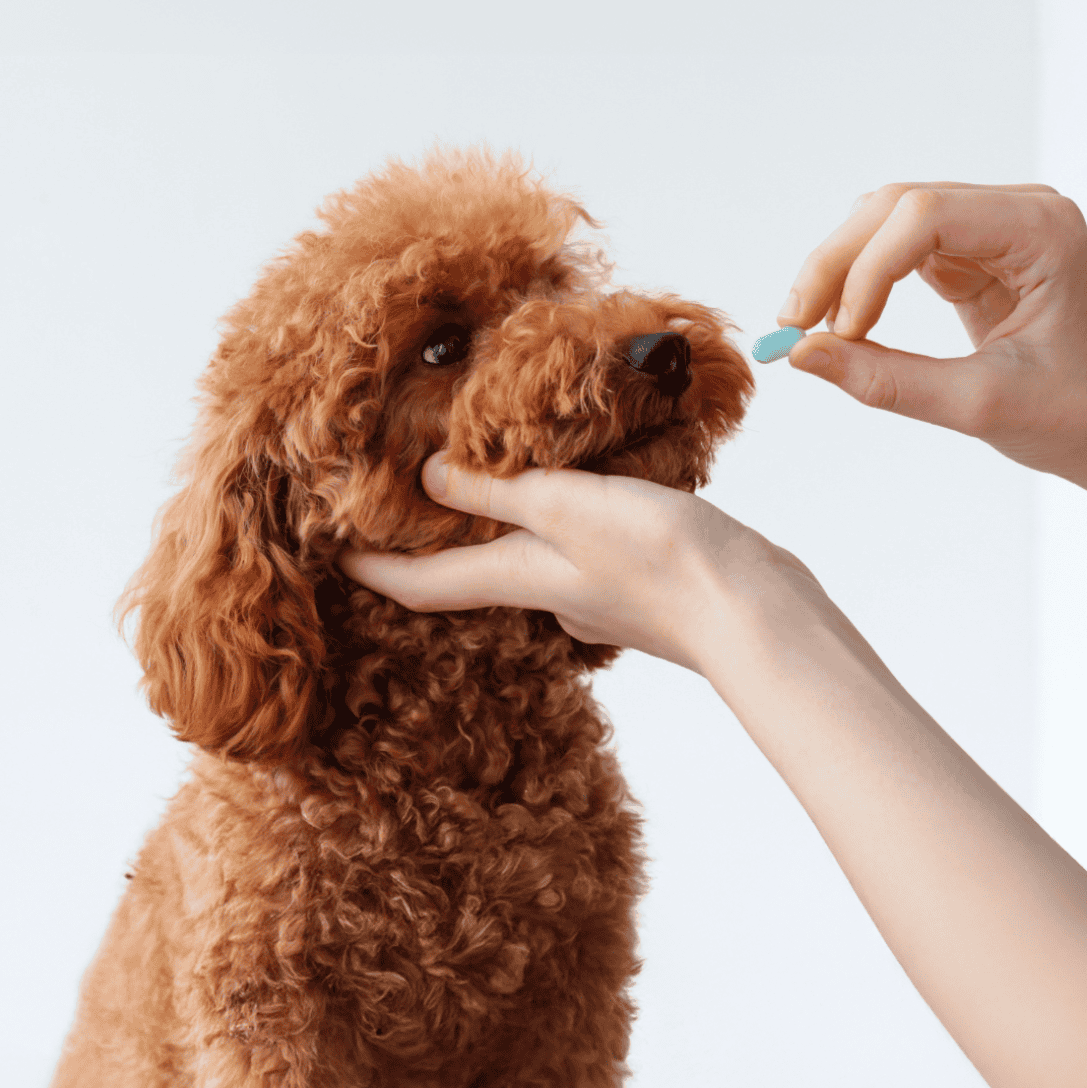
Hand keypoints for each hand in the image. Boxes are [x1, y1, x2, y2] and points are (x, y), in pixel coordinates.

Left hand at [336, 456, 829, 677]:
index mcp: (518, 577)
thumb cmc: (664, 563)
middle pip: (466, 572)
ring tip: (483, 475)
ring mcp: (591, 590)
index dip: (371, 568)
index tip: (330, 549)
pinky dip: (552, 518)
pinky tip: (574, 486)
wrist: (756, 612)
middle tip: (402, 496)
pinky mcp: (632, 577)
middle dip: (432, 541)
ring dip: (495, 524)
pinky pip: (572, 544)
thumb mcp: (568, 507)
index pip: (420, 584)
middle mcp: (546, 592)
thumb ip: (499, 489)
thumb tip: (426, 477)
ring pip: (523, 555)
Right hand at [779, 182, 1086, 497]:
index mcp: (1042, 233)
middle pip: (896, 206)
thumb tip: (800, 356)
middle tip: (793, 325)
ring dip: (839, 268)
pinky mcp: (972, 254)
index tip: (837, 335)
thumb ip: (885, 380)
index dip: (866, 270)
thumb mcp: (976, 405)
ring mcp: (994, 229)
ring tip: (809, 327)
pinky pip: (897, 249)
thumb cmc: (1074, 417)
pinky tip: (841, 322)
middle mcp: (1018, 213)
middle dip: (836, 262)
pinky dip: (859, 282)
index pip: (926, 216)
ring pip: (886, 220)